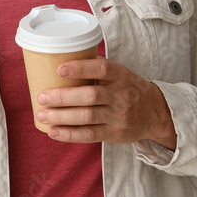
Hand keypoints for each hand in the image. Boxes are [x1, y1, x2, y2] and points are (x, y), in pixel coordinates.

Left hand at [35, 57, 176, 147]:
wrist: (154, 112)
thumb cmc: (126, 88)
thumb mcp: (119, 73)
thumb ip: (96, 68)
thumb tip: (58, 62)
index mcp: (120, 75)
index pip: (101, 69)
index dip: (80, 68)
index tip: (59, 69)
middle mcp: (121, 95)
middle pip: (90, 96)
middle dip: (63, 97)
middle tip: (42, 97)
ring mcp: (118, 115)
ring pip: (87, 116)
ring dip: (61, 117)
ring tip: (42, 115)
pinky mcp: (115, 133)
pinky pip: (90, 134)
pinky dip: (70, 134)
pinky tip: (53, 132)